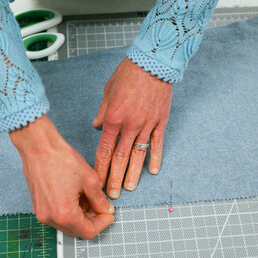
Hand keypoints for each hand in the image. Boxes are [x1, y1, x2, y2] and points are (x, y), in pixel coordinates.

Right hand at [10, 115, 114, 238]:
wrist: (39, 146)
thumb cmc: (60, 159)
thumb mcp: (89, 180)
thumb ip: (99, 200)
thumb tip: (105, 209)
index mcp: (64, 213)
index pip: (88, 232)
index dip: (102, 224)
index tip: (108, 215)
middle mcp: (50, 218)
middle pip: (77, 231)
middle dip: (92, 221)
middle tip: (102, 207)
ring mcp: (42, 213)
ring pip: (67, 225)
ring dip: (81, 217)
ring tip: (89, 199)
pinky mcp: (38, 206)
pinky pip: (57, 216)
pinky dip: (69, 212)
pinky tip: (76, 197)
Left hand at [93, 58, 172, 198]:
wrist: (153, 62)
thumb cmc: (129, 73)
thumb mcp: (108, 91)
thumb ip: (102, 112)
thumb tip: (97, 127)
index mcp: (113, 118)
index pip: (105, 149)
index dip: (101, 167)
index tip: (97, 181)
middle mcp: (129, 125)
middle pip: (120, 158)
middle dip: (115, 178)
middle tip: (112, 195)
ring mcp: (146, 125)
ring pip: (138, 155)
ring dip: (133, 174)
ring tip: (129, 188)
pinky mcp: (160, 122)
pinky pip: (157, 144)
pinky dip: (155, 158)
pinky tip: (153, 171)